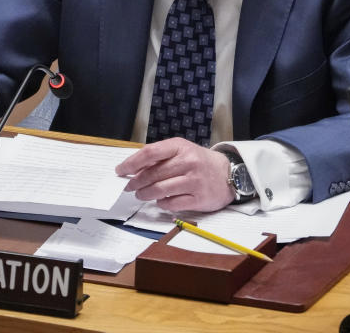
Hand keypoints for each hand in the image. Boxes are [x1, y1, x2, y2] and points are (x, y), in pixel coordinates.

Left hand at [115, 138, 234, 211]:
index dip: (132, 162)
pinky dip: (162, 203)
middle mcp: (188, 162)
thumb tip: (133, 169)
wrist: (228, 174)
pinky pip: (172, 203)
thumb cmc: (199, 162)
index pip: (150, 153)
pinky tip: (160, 201)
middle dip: (136, 182)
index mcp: (181, 147)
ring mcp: (195, 181)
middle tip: (129, 186)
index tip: (121, 170)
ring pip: (160, 190)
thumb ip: (160, 157)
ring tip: (140, 194)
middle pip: (153, 174)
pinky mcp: (199, 199)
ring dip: (145, 194)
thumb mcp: (182, 151)